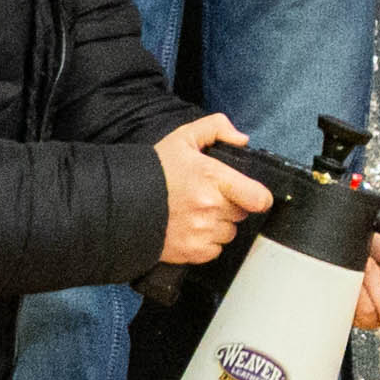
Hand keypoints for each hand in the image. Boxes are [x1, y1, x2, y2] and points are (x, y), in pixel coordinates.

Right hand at [152, 113, 264, 265]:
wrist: (120, 201)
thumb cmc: (153, 170)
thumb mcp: (183, 137)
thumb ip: (216, 128)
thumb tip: (241, 139)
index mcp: (213, 177)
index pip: (258, 197)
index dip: (258, 196)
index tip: (251, 195)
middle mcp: (210, 207)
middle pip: (242, 213)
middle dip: (231, 205)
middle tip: (209, 197)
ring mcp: (201, 231)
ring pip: (229, 233)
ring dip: (219, 225)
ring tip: (197, 213)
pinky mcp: (191, 251)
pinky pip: (214, 251)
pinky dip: (207, 243)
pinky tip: (191, 229)